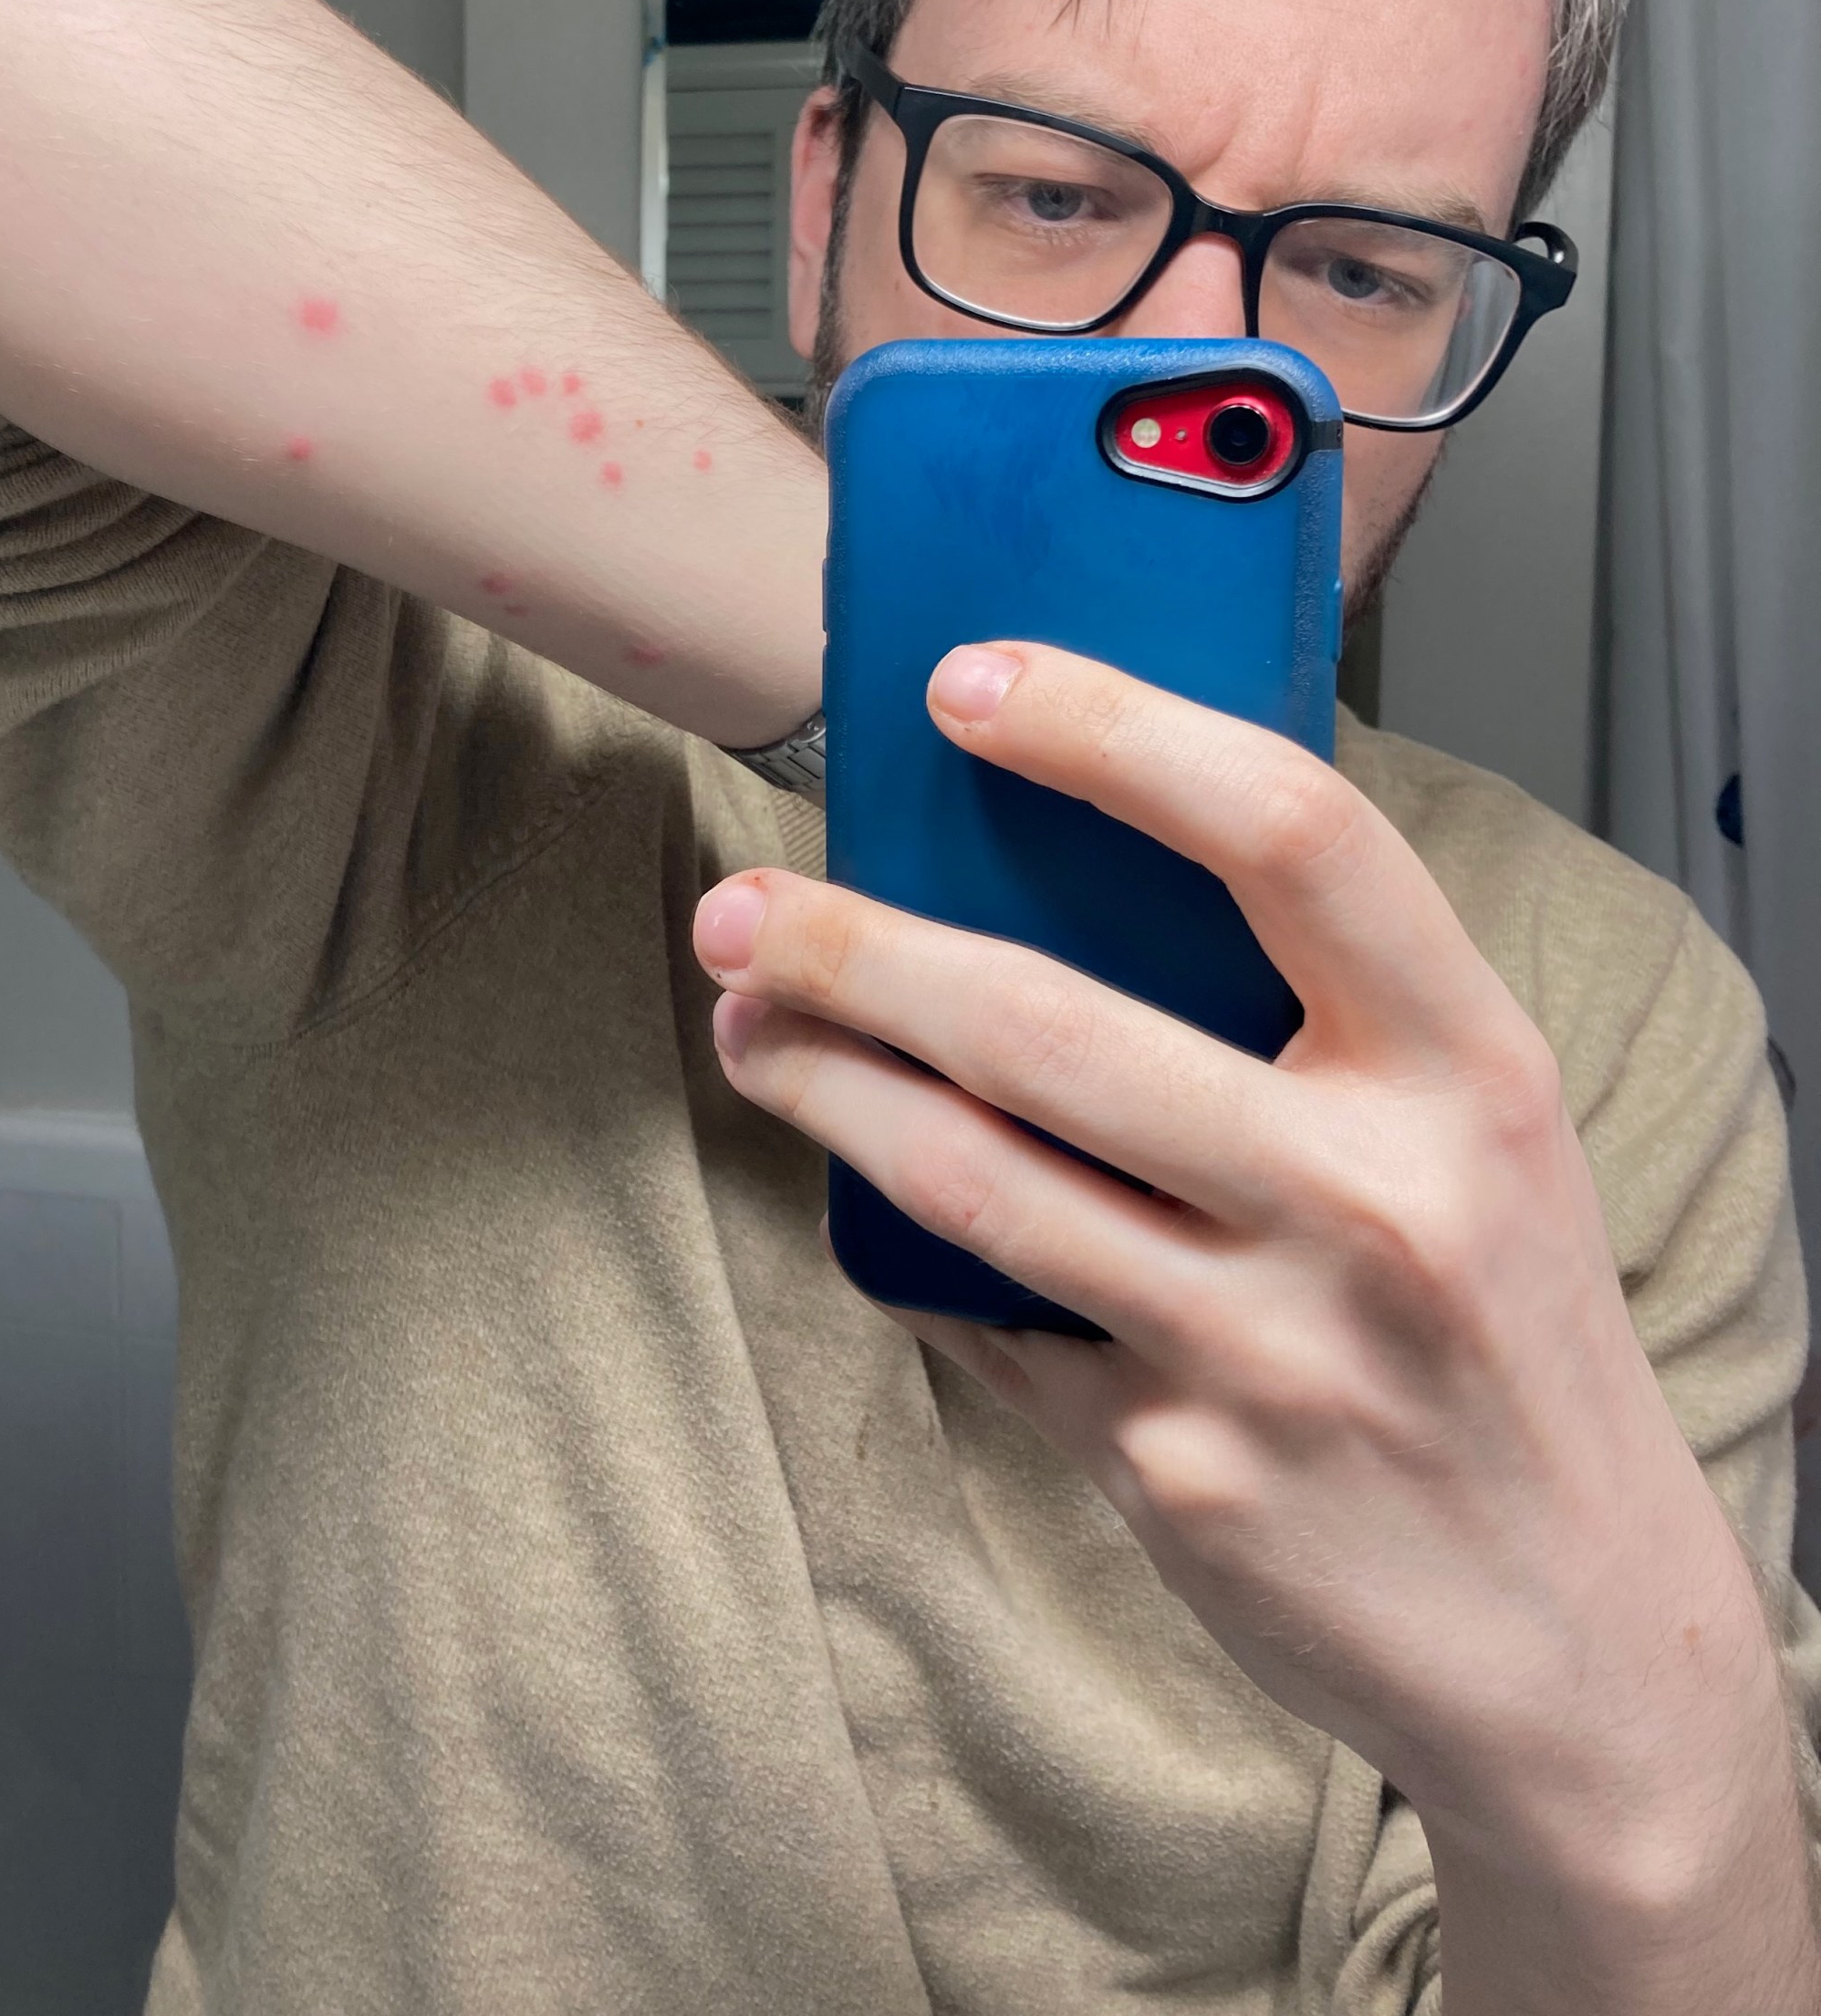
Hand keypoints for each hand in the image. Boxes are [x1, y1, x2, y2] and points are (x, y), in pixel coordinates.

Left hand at [692, 644, 1813, 2004]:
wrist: (1588, 1645)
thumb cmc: (1504, 1338)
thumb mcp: (1482, 1136)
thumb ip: (1329, 1012)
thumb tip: (1083, 864)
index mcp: (1469, 1070)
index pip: (1291, 834)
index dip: (1112, 733)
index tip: (968, 684)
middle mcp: (1374, 1200)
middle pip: (1048, 1023)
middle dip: (855, 950)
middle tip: (743, 910)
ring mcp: (1268, 1350)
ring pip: (971, 1177)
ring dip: (825, 1085)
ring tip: (746, 1023)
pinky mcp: (1175, 1471)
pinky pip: (990, 1321)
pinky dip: (912, 1252)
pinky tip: (865, 1198)